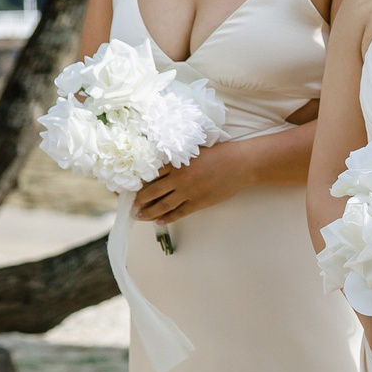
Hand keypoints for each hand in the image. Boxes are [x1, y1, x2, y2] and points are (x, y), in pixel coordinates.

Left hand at [134, 141, 248, 224]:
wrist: (240, 164)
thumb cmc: (220, 154)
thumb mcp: (195, 150)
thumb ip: (180, 158)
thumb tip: (167, 165)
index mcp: (177, 164)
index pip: (151, 174)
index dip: (139, 182)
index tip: (132, 187)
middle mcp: (179, 179)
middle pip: (152, 191)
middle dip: (140, 200)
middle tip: (132, 205)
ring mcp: (188, 192)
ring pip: (162, 205)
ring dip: (148, 212)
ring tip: (139, 216)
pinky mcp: (198, 202)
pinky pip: (179, 213)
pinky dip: (167, 218)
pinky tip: (158, 221)